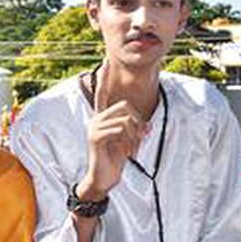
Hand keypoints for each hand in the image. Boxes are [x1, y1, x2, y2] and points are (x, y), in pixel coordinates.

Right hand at [81, 65, 147, 200]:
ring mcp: (94, 127)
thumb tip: (146, 125)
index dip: (104, 77)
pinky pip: (119, 130)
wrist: (102, 180)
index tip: (106, 61)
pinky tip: (128, 152)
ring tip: (134, 149)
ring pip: (125, 119)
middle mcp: (96, 119)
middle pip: (125, 107)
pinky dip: (129, 141)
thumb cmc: (114, 161)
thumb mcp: (127, 143)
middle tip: (141, 138)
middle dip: (139, 122)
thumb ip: (134, 130)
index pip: (107, 95)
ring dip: (135, 136)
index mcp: (102, 117)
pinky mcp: (95, 137)